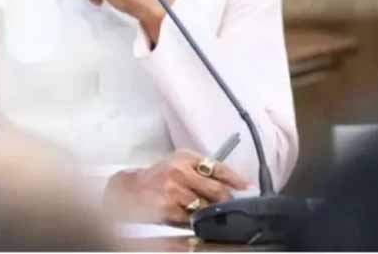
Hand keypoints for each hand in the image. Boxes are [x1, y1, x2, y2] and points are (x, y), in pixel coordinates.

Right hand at [103, 149, 248, 223]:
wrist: (130, 188)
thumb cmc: (158, 177)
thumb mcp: (179, 164)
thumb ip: (202, 171)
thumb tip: (231, 185)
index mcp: (185, 157)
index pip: (218, 167)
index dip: (236, 179)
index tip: (248, 187)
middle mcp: (180, 171)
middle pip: (216, 190)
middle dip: (227, 200)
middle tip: (233, 204)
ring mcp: (174, 190)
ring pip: (205, 207)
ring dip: (210, 212)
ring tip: (205, 210)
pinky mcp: (168, 207)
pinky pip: (190, 218)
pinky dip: (193, 220)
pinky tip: (189, 216)